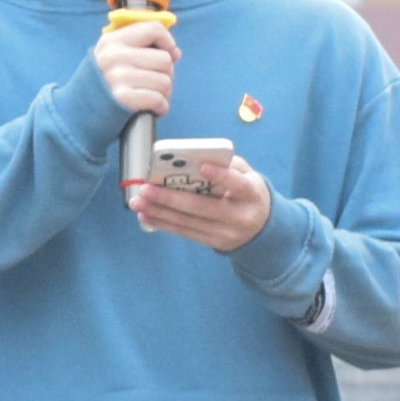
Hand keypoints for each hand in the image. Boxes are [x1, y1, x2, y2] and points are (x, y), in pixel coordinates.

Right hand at [94, 17, 179, 116]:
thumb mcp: (114, 56)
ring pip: (165, 81)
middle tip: (155, 83)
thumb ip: (142, 48)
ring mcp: (117, 76)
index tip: (168, 53)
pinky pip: (158, 99)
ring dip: (164, 94)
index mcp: (112, 40)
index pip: (153, 29)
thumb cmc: (105, 83)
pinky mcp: (122, 98)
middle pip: (165, 59)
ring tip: (151, 96)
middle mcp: (114, 55)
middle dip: (167, 74)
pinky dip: (161, 107)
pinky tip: (152, 108)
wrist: (80, 111)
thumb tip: (175, 53)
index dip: (168, 42)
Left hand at [131, 155, 271, 252]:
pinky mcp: (213, 243)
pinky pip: (185, 232)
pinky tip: (146, 215)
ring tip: (138, 202)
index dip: (220, 176)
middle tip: (146, 188)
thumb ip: (227, 165)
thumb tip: (195, 157)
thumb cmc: (247, 193)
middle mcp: (239, 216)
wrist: (261, 227)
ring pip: (187, 222)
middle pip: (201, 207)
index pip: (237, 184)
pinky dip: (163, 223)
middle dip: (170, 198)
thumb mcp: (247, 175)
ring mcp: (225, 233)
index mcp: (251, 194)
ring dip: (159, 212)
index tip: (201, 166)